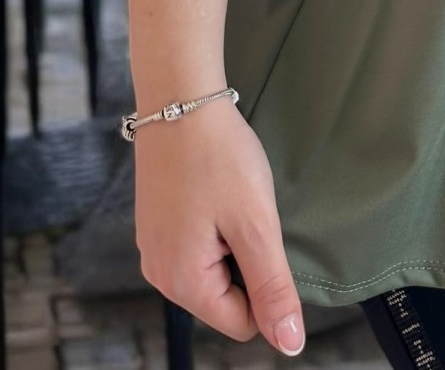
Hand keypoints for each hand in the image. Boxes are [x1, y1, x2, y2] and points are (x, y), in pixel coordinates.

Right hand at [133, 96, 305, 355]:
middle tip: (248, 213)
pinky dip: (217, 224)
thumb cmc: (218, 157)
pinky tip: (218, 190)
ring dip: (234, 240)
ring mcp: (155, 246)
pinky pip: (199, 243)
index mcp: (181, 282)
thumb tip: (289, 344)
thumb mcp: (255, 224)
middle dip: (248, 260)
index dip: (267, 286)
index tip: (266, 238)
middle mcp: (159, 272)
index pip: (241, 322)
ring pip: (214, 268)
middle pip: (225, 297)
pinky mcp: (158, 222)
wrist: (180, 99)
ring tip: (233, 198)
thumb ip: (272, 288)